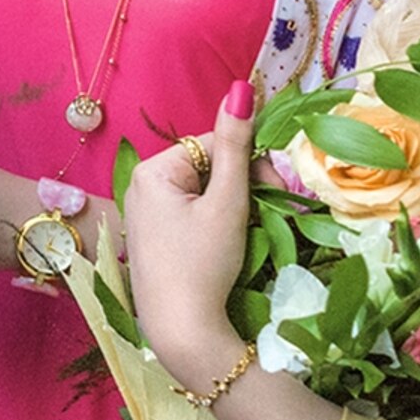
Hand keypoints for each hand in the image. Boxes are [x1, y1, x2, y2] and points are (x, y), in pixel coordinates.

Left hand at [123, 84, 257, 384]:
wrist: (181, 331)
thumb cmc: (203, 264)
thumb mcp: (227, 203)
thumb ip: (235, 146)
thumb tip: (242, 88)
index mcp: (153, 170)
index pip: (213, 145)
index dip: (251, 164)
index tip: (278, 191)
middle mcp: (141, 185)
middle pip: (208, 168)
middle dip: (244, 186)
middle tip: (268, 215)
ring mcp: (145, 214)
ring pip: (204, 193)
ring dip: (234, 206)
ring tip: (248, 235)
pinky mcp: (154, 240)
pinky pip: (191, 215)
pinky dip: (216, 224)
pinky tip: (226, 248)